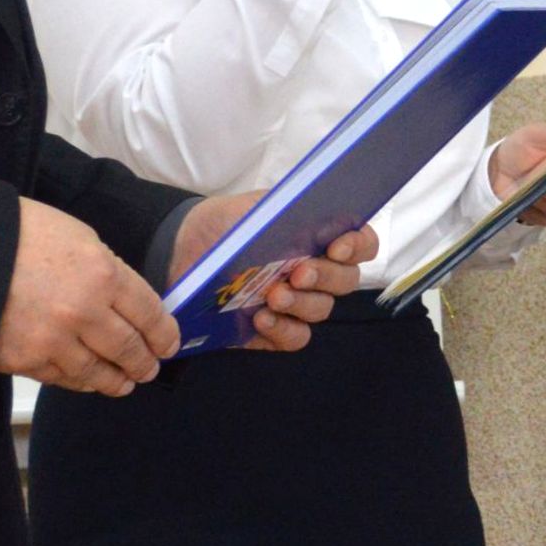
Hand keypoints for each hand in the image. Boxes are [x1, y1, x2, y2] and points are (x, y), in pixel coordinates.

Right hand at [0, 197, 178, 395]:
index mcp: (103, 274)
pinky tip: (87, 380)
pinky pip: (62, 378)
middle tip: (150, 368)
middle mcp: (84, 312)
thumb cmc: (18, 233)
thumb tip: (127, 303)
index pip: (150, 313)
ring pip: (98, 373)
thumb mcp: (78, 237)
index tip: (169, 344)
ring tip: (124, 383)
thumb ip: (107, 272)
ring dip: (116, 381)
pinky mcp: (23, 360)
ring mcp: (53, 340)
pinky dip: (80, 381)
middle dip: (144, 363)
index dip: (164, 334)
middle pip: (129, 349)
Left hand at [166, 198, 377, 353]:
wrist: (183, 250)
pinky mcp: (275, 330)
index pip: (362, 244)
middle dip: (326, 277)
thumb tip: (313, 211)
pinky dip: (283, 329)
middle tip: (299, 272)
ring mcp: (297, 303)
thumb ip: (286, 209)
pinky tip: (260, 318)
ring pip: (322, 309)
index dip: (359, 246)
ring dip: (302, 303)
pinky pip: (296, 337)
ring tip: (272, 295)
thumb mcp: (255, 208)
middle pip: (346, 281)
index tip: (337, 247)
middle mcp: (317, 272)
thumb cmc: (225, 226)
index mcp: (320, 238)